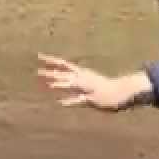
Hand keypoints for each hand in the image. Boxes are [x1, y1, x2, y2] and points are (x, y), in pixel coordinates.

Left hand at [38, 54, 153, 111]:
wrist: (120, 91)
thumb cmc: (103, 87)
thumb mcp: (87, 81)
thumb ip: (75, 81)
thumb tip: (63, 81)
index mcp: (81, 73)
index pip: (63, 64)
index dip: (51, 60)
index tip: (39, 56)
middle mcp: (82, 78)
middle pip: (64, 74)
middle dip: (51, 73)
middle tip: (37, 72)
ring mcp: (87, 88)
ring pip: (72, 85)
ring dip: (61, 84)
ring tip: (50, 84)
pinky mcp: (91, 98)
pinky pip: (80, 100)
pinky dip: (70, 101)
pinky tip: (61, 103)